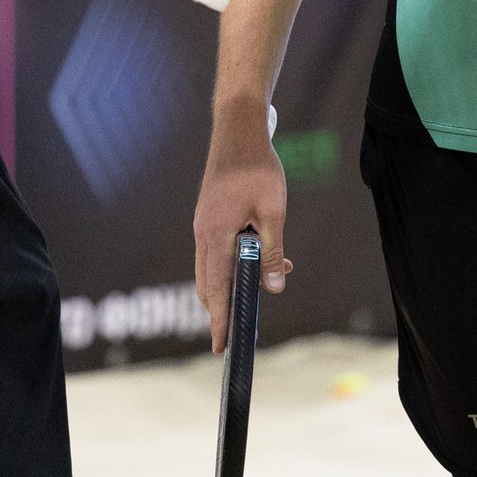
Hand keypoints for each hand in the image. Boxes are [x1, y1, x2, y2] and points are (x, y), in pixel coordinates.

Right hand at [194, 102, 291, 349]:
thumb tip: (272, 288)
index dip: (219, 320)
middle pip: (207, 284)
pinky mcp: (209, 215)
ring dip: (230, 285)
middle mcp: (203, 233)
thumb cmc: (258, 167)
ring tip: (255, 294)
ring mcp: (203, 224)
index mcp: (215, 235)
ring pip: (211, 268)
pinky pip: (216, 250)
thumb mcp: (273, 212)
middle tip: (233, 335)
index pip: (215, 289)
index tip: (221, 347)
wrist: (238, 129)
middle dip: (220, 310)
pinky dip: (231, 264)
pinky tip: (257, 258)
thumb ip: (272, 252)